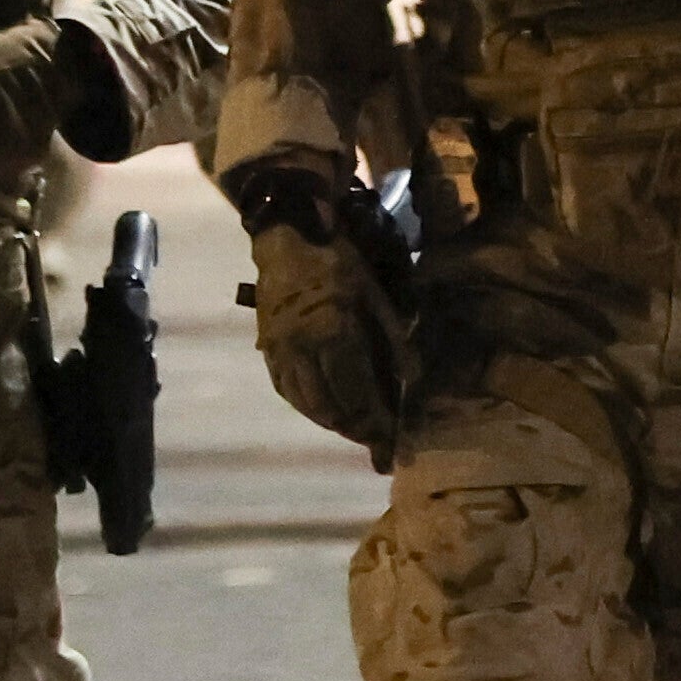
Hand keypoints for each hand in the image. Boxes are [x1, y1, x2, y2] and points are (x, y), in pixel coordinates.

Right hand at [245, 222, 412, 456]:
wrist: (288, 240)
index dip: (374, 422)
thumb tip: (412, 379)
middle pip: (330, 407)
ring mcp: (281, 352)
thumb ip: (394, 340)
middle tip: (373, 441)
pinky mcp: (267, 349)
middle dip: (354, 429)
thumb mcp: (375, 296)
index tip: (390, 441)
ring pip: (305, 403)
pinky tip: (321, 410)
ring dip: (330, 422)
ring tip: (351, 428)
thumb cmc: (339, 264)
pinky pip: (286, 390)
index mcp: (335, 334)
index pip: (358, 394)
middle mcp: (304, 350)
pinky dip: (306, 406)